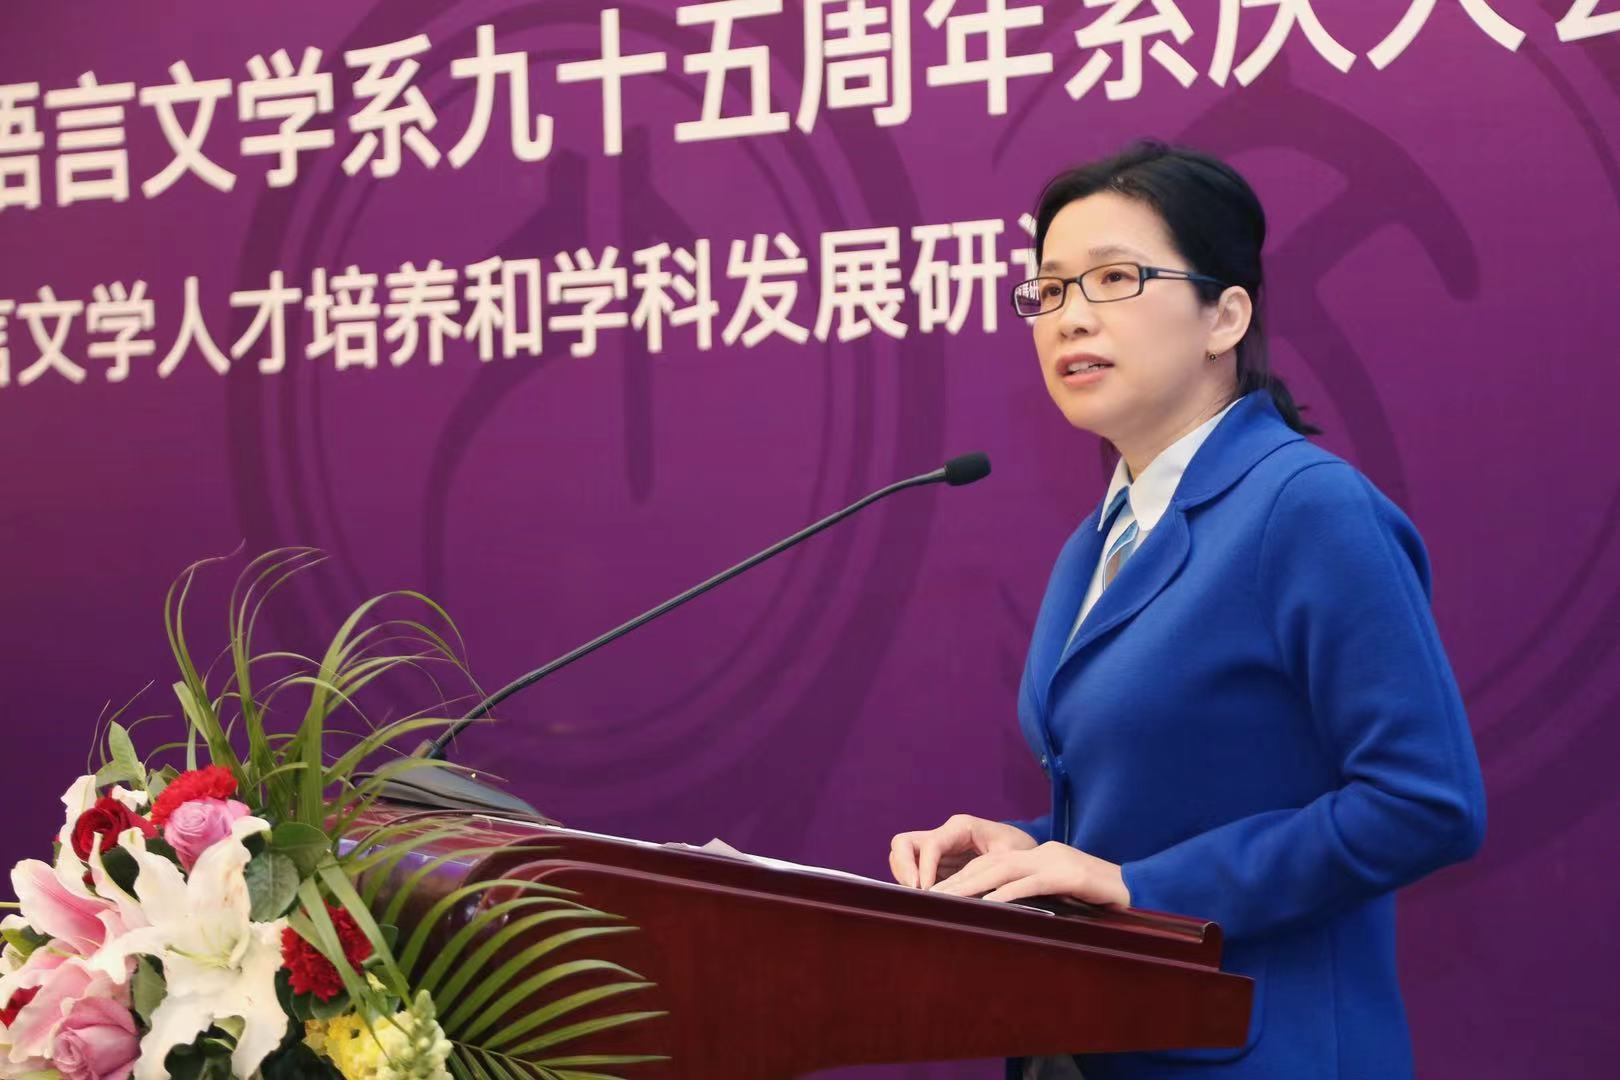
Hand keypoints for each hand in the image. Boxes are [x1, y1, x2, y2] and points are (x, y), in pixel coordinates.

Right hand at [889, 814, 1038, 889]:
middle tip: (913, 892)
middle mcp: (943, 834)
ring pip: (901, 855)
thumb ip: (989, 870)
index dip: (923, 868)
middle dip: (903, 868)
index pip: (930, 845)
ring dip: (903, 876)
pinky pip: (911, 869)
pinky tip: (924, 900)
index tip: (926, 891)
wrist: (1026, 851)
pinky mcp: (936, 863)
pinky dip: (911, 883)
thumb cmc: (1021, 852)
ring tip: (918, 899)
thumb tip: (967, 890)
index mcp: (960, 827)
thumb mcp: (1011, 858)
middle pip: (902, 843)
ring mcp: (937, 848)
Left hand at [926, 840, 1131, 908]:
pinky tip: (989, 904)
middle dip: (958, 881)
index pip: (990, 865)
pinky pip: (1032, 884)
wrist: (1137, 888)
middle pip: (990, 865)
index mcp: (1035, 856)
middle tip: (929, 897)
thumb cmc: (1097, 897)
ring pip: (1004, 871)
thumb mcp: (1059, 893)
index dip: (962, 878)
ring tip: (948, 900)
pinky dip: (1009, 894)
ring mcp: (1054, 862)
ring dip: (973, 886)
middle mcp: (1040, 854)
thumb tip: (1000, 912)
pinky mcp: (1069, 876)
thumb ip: (1033, 895)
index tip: (937, 892)